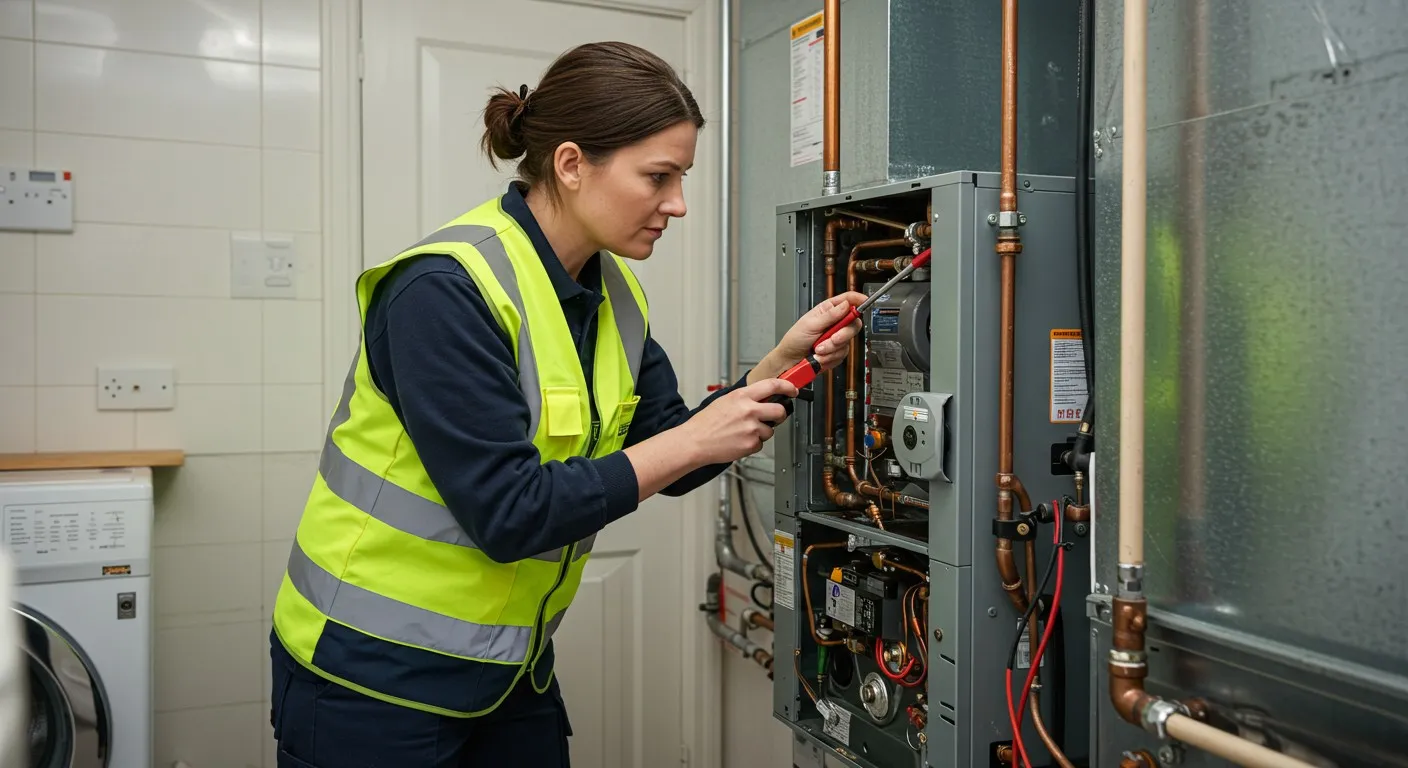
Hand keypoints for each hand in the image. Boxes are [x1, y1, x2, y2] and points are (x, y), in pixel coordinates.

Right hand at [682, 378, 799, 464]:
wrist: (695, 441)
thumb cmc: (706, 423)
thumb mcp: (725, 401)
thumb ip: (745, 398)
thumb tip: (762, 398)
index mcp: (742, 396)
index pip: (772, 385)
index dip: (787, 386)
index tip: (792, 389)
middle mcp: (749, 410)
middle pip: (780, 411)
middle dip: (779, 415)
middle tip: (774, 417)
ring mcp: (751, 428)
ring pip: (770, 430)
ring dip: (761, 432)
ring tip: (743, 432)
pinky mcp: (751, 444)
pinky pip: (761, 444)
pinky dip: (752, 444)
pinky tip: (739, 441)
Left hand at [752, 293, 867, 382]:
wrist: (790, 361)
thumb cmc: (795, 339)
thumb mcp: (810, 324)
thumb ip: (830, 315)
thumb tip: (845, 304)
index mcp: (828, 310)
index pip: (848, 300)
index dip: (858, 299)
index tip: (865, 301)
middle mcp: (835, 323)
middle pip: (853, 324)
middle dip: (842, 335)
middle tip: (831, 339)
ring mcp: (837, 338)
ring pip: (847, 342)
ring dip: (831, 349)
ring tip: (818, 350)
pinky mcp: (837, 351)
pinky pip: (842, 354)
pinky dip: (830, 357)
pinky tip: (820, 356)